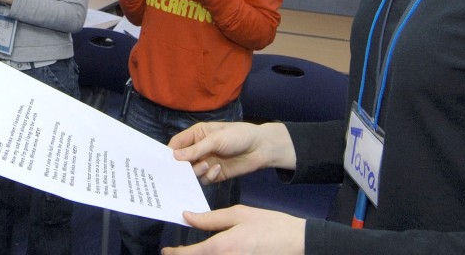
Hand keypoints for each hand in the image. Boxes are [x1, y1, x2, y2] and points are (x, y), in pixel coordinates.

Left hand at [161, 205, 304, 254]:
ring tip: (193, 252)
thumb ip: (211, 218)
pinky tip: (211, 252)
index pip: (190, 254)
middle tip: (177, 253)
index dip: (175, 254)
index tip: (167, 251)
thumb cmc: (269, 225)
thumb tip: (188, 216)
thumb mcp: (239, 214)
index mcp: (221, 247)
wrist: (298, 243)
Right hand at [169, 122, 295, 184]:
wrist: (260, 148)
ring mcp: (206, 162)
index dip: (169, 153)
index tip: (164, 163)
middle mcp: (198, 149)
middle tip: (179, 172)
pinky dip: (208, 176)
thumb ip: (196, 149)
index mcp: (196, 135)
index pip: (176, 144)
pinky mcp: (214, 174)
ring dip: (197, 171)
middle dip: (181, 166)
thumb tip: (174, 157)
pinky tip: (218, 169)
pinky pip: (204, 180)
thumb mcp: (216, 139)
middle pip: (181, 161)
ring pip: (191, 172)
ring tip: (207, 165)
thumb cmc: (238, 136)